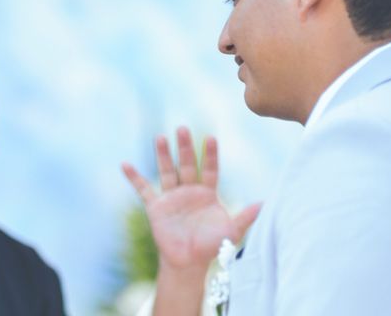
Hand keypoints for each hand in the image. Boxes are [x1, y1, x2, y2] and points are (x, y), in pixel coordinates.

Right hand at [123, 127, 259, 272]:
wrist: (188, 262)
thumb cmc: (211, 246)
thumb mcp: (231, 232)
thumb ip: (246, 217)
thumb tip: (265, 204)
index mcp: (208, 193)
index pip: (210, 169)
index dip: (211, 155)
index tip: (211, 138)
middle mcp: (189, 190)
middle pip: (187, 164)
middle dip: (185, 147)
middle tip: (183, 128)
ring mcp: (171, 196)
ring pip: (167, 171)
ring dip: (163, 154)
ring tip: (160, 137)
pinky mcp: (156, 206)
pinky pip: (143, 189)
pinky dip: (134, 178)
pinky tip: (125, 164)